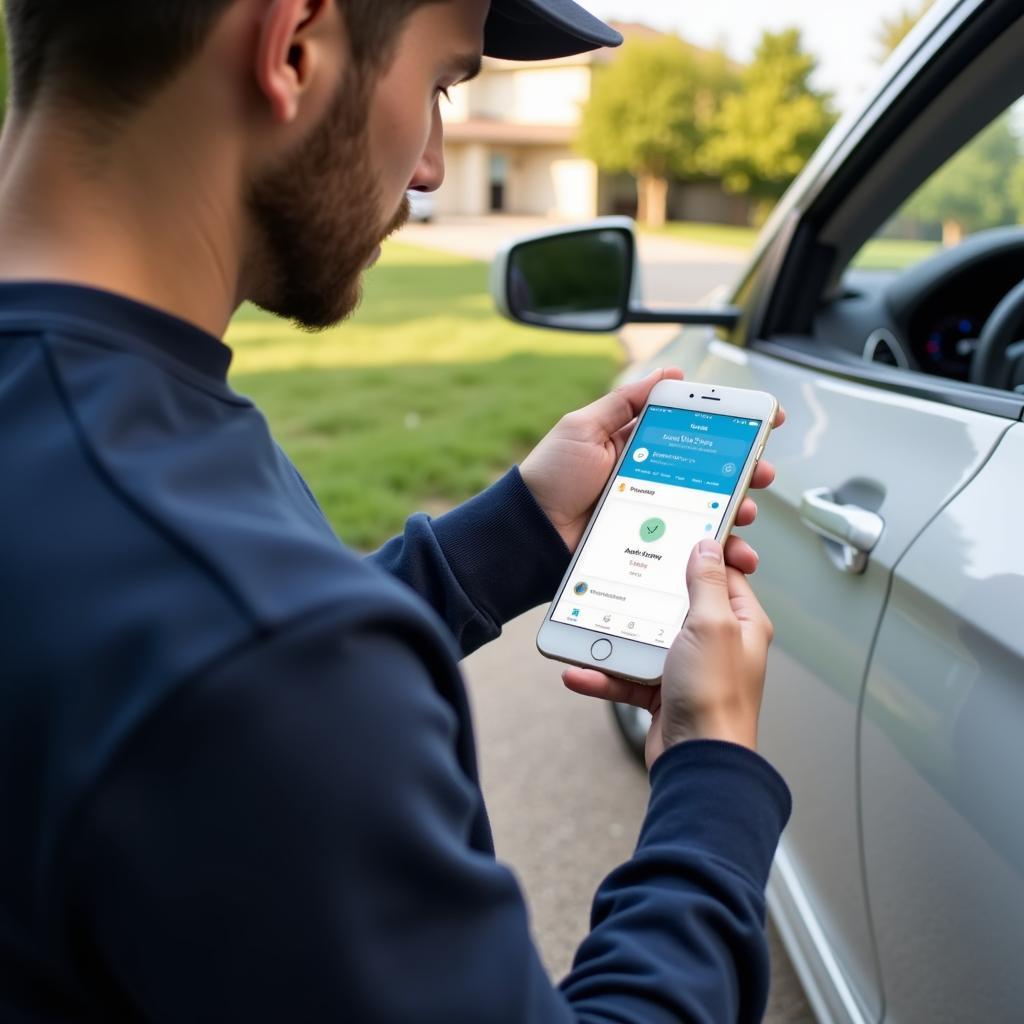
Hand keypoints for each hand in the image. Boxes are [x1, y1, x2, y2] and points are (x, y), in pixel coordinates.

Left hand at [520, 368, 784, 573]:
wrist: (529, 534)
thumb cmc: (550, 477)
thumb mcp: (584, 428)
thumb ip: (624, 402)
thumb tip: (669, 373)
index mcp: (640, 445)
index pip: (695, 430)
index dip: (731, 426)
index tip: (767, 420)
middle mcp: (654, 478)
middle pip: (712, 472)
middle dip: (745, 471)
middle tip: (762, 472)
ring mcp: (656, 514)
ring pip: (709, 510)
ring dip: (737, 510)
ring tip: (744, 511)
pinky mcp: (652, 547)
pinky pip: (691, 548)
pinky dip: (718, 551)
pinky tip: (732, 551)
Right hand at [562, 540, 773, 769]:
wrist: (698, 763)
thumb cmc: (715, 698)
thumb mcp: (711, 625)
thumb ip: (706, 583)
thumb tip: (707, 545)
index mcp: (739, 623)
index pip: (720, 575)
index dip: (698, 554)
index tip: (672, 535)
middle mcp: (716, 644)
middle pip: (675, 604)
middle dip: (644, 595)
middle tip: (619, 575)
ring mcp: (688, 669)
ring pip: (645, 640)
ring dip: (615, 637)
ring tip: (588, 627)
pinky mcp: (663, 694)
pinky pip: (628, 675)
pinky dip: (604, 674)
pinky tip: (580, 671)